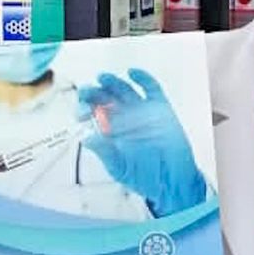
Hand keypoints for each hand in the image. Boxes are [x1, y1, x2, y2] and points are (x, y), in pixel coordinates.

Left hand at [75, 67, 206, 217]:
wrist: (172, 181)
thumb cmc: (144, 177)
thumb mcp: (119, 167)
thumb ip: (104, 152)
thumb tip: (87, 138)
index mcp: (110, 131)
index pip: (92, 114)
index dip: (84, 108)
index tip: (81, 111)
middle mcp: (124, 118)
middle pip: (105, 98)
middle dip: (94, 93)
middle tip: (86, 91)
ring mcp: (142, 111)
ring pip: (124, 90)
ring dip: (112, 82)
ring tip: (102, 78)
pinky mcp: (160, 108)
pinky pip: (151, 88)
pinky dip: (143, 78)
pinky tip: (132, 72)